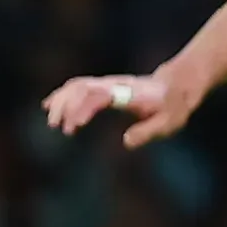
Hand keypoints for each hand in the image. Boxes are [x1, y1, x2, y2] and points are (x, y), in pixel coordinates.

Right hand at [44, 65, 203, 148]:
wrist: (177, 87)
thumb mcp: (168, 123)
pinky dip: (63, 94)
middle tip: (58, 128)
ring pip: (78, 85)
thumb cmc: (173, 107)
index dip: (85, 108)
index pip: (100, 96)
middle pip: (83, 87)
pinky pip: (80, 86)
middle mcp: (115, 84)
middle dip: (66, 106)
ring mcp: (109, 83)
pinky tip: (49, 105)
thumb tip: (125, 142)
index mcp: (129, 92)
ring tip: (52, 122)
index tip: (76, 127)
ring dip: (61, 101)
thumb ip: (148, 132)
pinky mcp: (106, 86)